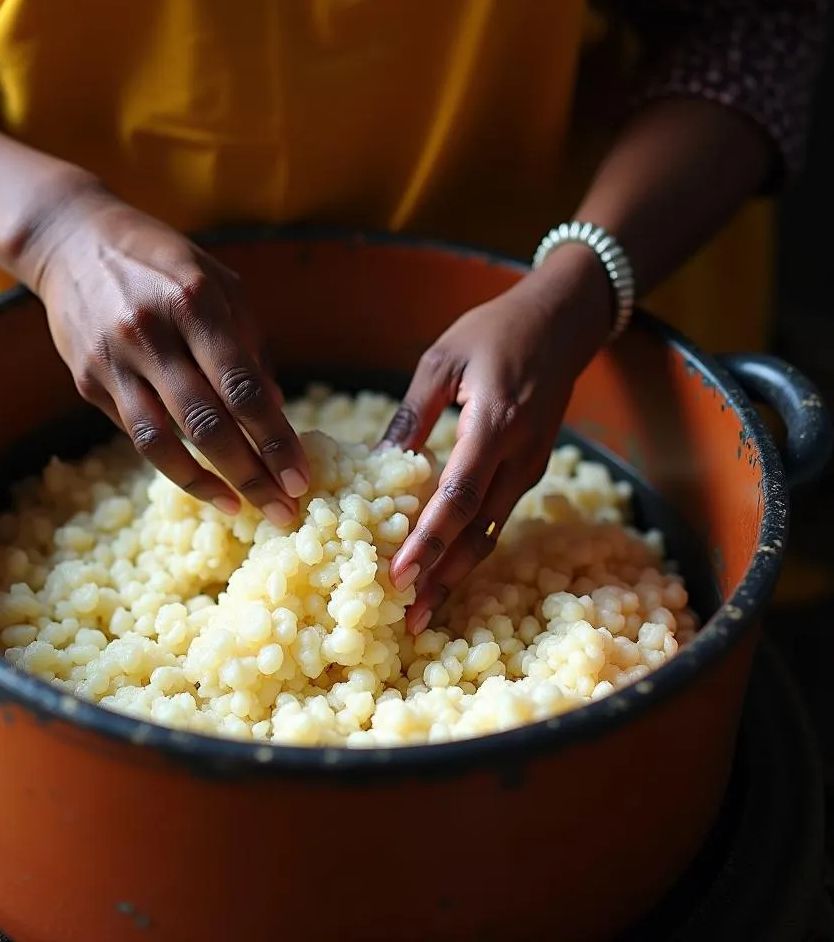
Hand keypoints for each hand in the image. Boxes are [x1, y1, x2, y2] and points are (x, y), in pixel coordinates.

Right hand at [17, 183, 308, 523]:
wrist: (71, 241)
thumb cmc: (163, 263)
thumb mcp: (220, 284)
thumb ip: (250, 347)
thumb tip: (276, 412)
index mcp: (194, 302)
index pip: (242, 387)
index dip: (275, 439)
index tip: (300, 477)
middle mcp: (150, 332)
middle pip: (206, 424)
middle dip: (250, 475)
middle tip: (282, 511)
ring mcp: (112, 360)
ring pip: (162, 442)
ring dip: (207, 484)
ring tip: (241, 509)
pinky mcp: (87, 381)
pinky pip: (136, 434)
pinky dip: (172, 464)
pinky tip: (202, 482)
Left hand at [382, 248, 612, 632]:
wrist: (562, 322)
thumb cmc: (495, 331)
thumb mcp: (442, 359)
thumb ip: (412, 413)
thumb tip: (378, 461)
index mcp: (494, 423)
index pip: (457, 495)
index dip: (428, 540)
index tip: (399, 575)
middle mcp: (519, 455)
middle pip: (478, 531)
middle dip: (442, 578)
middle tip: (408, 619)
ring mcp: (530, 465)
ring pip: (492, 532)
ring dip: (458, 572)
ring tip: (425, 609)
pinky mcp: (531, 468)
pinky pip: (498, 515)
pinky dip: (471, 545)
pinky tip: (445, 564)